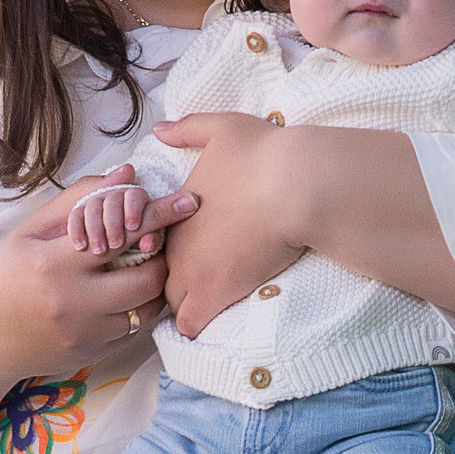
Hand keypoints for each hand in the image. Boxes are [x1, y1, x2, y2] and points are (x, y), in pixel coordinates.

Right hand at [0, 168, 193, 453]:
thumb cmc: (9, 272)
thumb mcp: (33, 229)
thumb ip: (81, 199)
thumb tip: (128, 175)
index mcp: (53, 262)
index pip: (122, 232)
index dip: (160, 215)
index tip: (188, 201)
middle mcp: (71, 301)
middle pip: (147, 277)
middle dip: (161, 257)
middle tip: (161, 243)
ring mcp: (84, 334)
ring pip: (147, 308)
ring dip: (155, 286)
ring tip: (146, 268)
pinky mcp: (92, 355)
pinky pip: (134, 331)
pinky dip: (137, 310)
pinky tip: (125, 296)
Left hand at [154, 112, 306, 338]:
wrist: (294, 184)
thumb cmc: (264, 154)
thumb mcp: (222, 128)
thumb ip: (188, 128)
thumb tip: (159, 129)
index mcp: (176, 211)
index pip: (160, 244)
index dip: (179, 252)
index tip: (205, 253)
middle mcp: (176, 243)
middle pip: (161, 277)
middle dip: (178, 283)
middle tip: (207, 283)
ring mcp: (192, 270)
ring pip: (172, 304)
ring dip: (188, 306)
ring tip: (214, 304)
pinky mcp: (214, 293)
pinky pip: (190, 325)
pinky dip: (198, 325)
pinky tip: (215, 319)